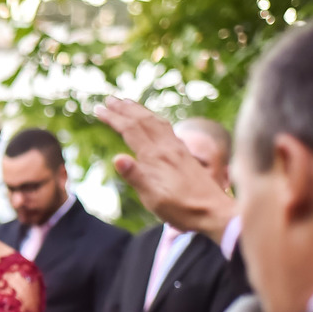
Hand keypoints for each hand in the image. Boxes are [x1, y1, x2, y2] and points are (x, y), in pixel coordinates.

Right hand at [95, 97, 235, 243]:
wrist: (214, 212)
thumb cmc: (181, 209)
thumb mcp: (153, 198)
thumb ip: (136, 177)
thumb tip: (117, 158)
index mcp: (155, 157)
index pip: (130, 130)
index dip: (113, 118)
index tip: (98, 109)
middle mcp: (167, 148)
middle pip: (143, 120)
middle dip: (124, 109)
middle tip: (108, 99)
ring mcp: (177, 149)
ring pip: (156, 121)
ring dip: (139, 110)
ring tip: (127, 103)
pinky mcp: (184, 154)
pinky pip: (166, 128)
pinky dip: (154, 118)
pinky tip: (153, 121)